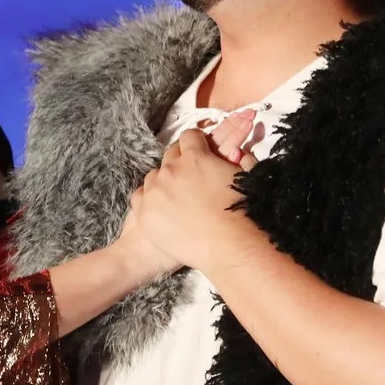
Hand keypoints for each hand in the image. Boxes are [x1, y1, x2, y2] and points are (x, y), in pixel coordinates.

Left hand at [129, 127, 257, 273]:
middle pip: (169, 156)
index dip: (196, 143)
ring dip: (164, 182)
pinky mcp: (145, 212)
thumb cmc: (242, 214)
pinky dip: (149, 199)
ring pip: (153, 176)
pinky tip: (161, 208)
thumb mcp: (244, 179)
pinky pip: (140, 196)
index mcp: (196, 157)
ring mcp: (155, 191)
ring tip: (176, 197)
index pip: (190, 137)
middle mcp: (171, 170)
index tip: (199, 151)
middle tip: (190, 178)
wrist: (228, 248)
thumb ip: (241, 160)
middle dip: (180, 163)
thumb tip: (238, 151)